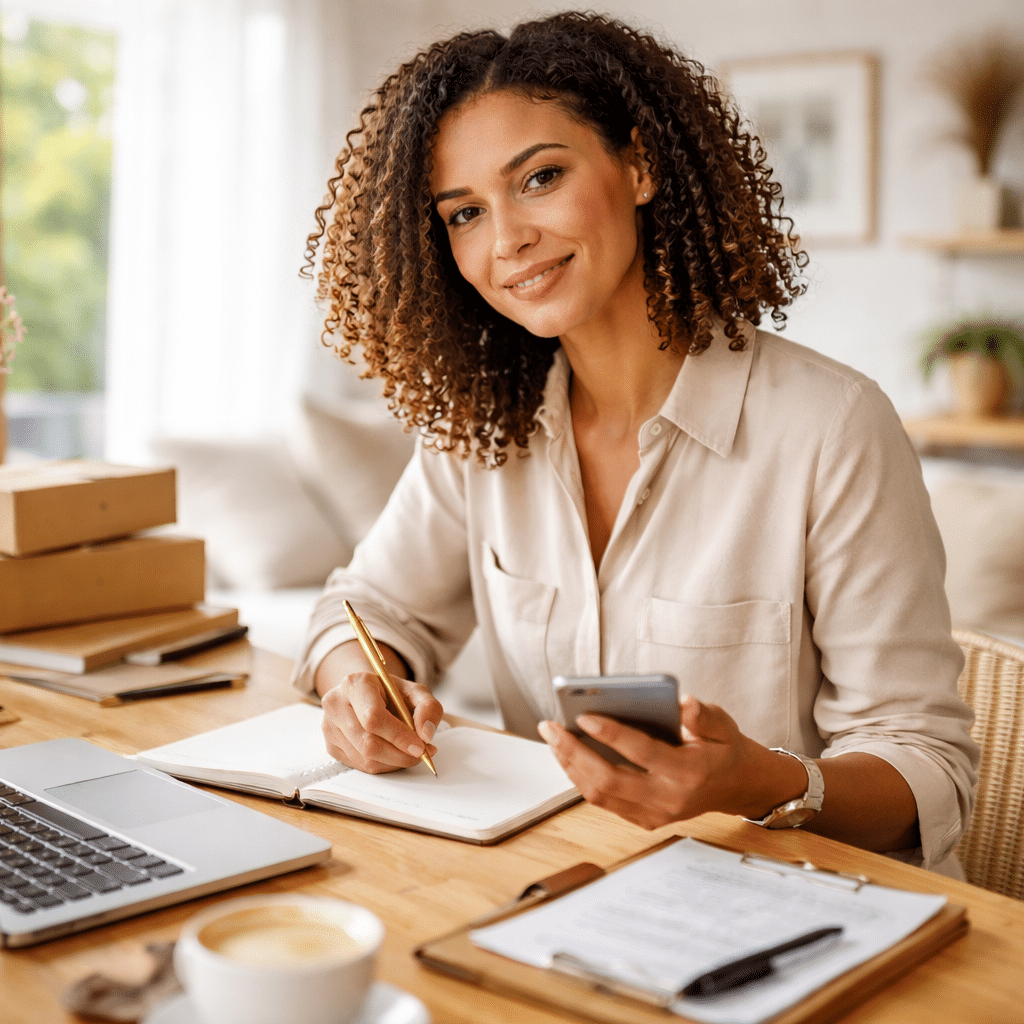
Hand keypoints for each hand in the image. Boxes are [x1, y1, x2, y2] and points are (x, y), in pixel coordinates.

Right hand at [316, 642, 442, 773]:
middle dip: (399, 754)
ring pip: (365, 758)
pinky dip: (383, 765)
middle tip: (420, 753)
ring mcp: (329, 727)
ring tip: (409, 752)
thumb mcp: (415, 691)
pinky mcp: (331, 746)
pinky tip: (393, 753)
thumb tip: (426, 734)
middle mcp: (336, 704)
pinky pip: (360, 765)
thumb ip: (428, 708)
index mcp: (355, 684)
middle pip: (368, 743)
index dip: (398, 736)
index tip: (420, 746)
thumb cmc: (389, 692)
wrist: (366, 694)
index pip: (373, 717)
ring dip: (393, 762)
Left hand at [537, 694, 786, 829]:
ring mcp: (655, 814)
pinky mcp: (645, 819)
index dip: (612, 734)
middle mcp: (669, 798)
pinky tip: (567, 754)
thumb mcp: (724, 725)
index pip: (643, 753)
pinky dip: (581, 778)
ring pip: (600, 794)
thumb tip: (684, 704)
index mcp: (689, 773)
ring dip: (570, 765)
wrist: (738, 786)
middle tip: (550, 727)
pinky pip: (604, 801)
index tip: (584, 716)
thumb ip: (704, 716)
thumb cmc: (724, 749)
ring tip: (552, 737)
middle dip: (574, 752)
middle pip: (610, 780)